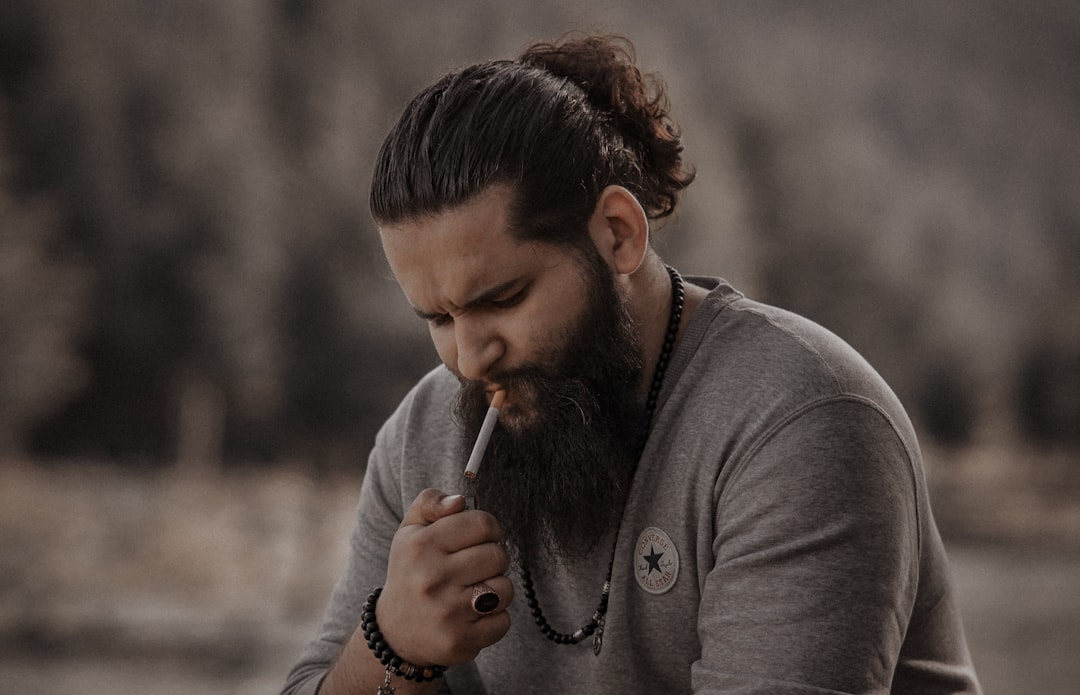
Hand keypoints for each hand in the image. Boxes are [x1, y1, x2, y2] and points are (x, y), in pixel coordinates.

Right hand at [377, 489, 513, 665]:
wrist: (395, 632)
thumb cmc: (412, 572)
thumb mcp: (410, 531)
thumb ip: (431, 502)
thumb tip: (459, 501)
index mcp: (421, 545)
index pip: (482, 523)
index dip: (488, 529)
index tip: (479, 539)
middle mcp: (432, 578)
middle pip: (498, 555)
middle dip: (492, 559)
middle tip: (474, 568)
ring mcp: (447, 612)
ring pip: (504, 588)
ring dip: (496, 589)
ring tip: (474, 591)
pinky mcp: (460, 641)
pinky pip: (503, 621)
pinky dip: (494, 619)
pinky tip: (472, 616)